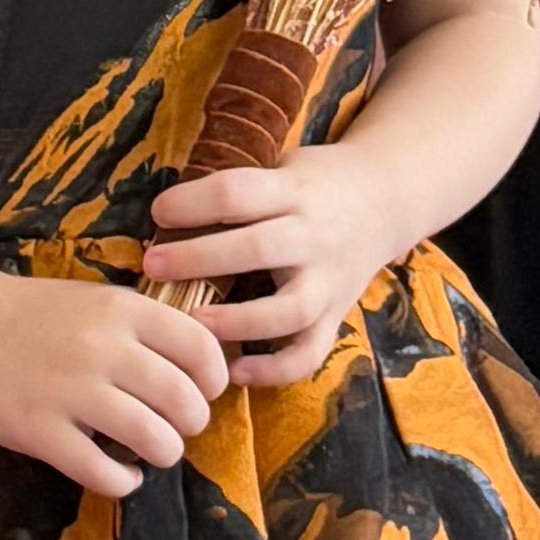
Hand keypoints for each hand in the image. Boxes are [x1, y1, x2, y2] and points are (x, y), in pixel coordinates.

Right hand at [0, 269, 229, 497]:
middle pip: (184, 401)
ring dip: (163, 454)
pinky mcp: (39, 431)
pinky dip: (124, 482)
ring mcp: (69, 392)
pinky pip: (103, 473)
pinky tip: (119, 474)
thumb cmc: (34, 314)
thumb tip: (203, 370)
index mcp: (122, 310)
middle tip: (176, 428)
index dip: (213, 380)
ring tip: (149, 452)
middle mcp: (102, 348)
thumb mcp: (97, 300)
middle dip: (191, 424)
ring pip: (153, 440)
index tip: (202, 392)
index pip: (201, 349)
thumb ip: (145, 328)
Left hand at [142, 145, 398, 386]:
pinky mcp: (336, 316)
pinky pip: (310, 352)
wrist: (386, 200)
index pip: (239, 192)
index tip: (158, 211)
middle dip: (200, 258)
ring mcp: (328, 281)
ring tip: (192, 323)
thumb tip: (162, 214)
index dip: (193, 202)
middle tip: (153, 265)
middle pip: (258, 248)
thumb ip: (240, 190)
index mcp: (294, 192)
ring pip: (289, 310)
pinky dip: (274, 370)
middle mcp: (314, 237)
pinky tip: (233, 371)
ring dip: (238, 321)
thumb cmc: (314, 185)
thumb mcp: (282, 169)